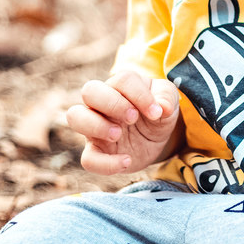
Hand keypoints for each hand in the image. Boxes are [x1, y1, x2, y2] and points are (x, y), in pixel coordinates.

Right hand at [66, 69, 180, 174]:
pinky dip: (105, 163)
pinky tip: (126, 161)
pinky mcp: (97, 151)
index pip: (122, 80)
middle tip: (133, 118)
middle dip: (112, 103)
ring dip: (95, 125)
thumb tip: (162, 107)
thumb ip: (167, 97)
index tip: (157, 112)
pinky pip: (87, 158)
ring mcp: (96, 127)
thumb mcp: (168, 101)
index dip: (139, 95)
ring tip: (118, 134)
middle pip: (90, 90)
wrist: (157, 138)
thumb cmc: (157, 111)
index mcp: (121, 86)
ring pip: (75, 117)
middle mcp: (102, 103)